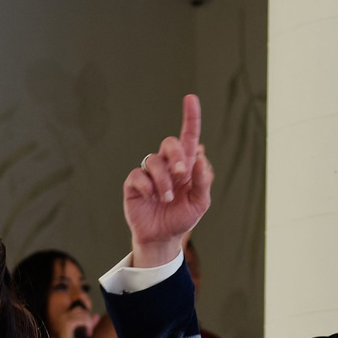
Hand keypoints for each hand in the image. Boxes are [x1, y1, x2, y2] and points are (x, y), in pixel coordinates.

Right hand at [124, 94, 213, 267]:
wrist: (162, 238)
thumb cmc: (182, 217)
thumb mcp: (200, 202)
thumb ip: (202, 180)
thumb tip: (200, 157)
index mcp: (186, 166)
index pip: (189, 136)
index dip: (190, 117)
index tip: (190, 99)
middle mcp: (167, 165)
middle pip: (169, 143)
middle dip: (176, 156)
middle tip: (181, 174)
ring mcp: (150, 173)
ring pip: (154, 161)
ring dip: (163, 181)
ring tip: (166, 198)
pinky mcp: (134, 184)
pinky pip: (138, 175)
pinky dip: (147, 186)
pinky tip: (151, 198)